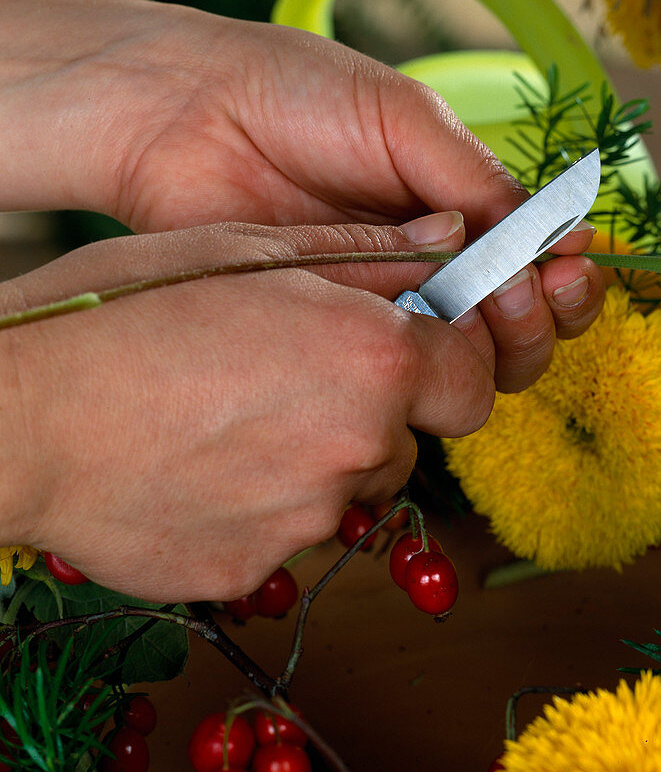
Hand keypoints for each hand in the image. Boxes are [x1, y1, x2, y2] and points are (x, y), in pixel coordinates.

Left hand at [0, 0, 604, 390]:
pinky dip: (436, 359)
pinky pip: (404, 363)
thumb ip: (481, 181)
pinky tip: (431, 334)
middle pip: (521, 320)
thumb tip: (566, 236)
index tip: (568, 267)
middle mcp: (438, 261)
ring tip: (491, 310)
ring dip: (505, 344)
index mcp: (464, 203)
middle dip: (544, 316)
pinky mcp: (341, 333)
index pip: (540, 258)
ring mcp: (391, 301)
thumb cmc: (302, 97)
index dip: (567, 275)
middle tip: (528, 294)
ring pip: (473, 355)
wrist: (189, 117)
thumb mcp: (409, 120)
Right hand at [0, 220, 504, 601]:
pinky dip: (257, 502)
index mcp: (372, 361)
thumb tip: (448, 235)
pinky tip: (194, 463)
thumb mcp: (247, 251)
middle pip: (406, 435)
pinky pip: (283, 530)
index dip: (446, 363)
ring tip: (228, 416)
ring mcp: (305, 518)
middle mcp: (357, 446)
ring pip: (345, 484)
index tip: (408, 350)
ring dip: (314, 456)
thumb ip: (365, 255)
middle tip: (294, 376)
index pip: (473, 379)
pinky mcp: (251, 567)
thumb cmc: (121, 313)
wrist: (12, 415)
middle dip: (373, 410)